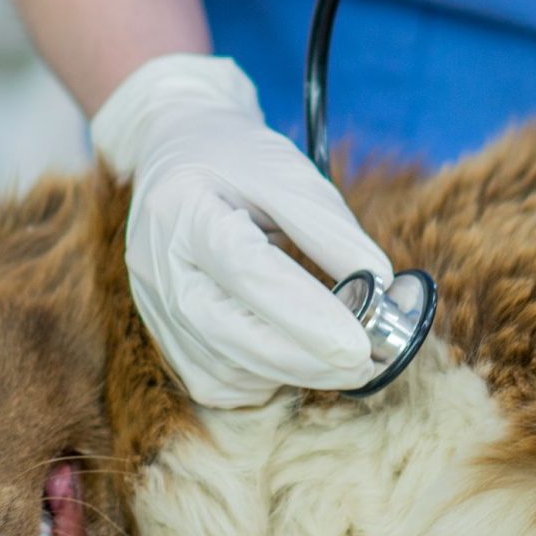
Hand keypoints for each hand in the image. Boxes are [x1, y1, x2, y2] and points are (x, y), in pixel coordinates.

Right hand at [90, 55, 390, 406]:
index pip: (246, 270)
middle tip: (366, 364)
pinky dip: (264, 380)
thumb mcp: (287, 170)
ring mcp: (154, 306)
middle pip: (228, 332)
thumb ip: (330, 227)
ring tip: (343, 358)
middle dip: (304, 360)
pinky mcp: (164, 336)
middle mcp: (158, 265)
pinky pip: (216, 382)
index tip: (359, 344)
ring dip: (291, 373)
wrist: (175, 153)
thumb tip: (380, 285)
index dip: (304, 314)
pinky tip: (296, 358)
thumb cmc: (236, 158)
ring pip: (224, 368)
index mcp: (184, 208)